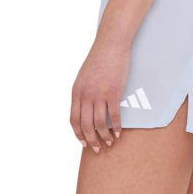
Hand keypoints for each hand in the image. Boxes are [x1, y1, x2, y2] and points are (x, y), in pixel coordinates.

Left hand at [70, 36, 131, 153]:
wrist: (111, 44)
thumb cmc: (99, 60)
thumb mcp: (84, 78)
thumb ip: (83, 93)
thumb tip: (85, 109)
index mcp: (76, 92)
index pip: (74, 120)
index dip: (78, 134)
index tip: (84, 143)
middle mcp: (85, 95)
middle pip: (86, 126)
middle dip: (91, 141)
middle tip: (98, 149)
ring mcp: (99, 95)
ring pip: (100, 124)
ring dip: (104, 136)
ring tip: (109, 142)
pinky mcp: (113, 93)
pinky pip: (114, 116)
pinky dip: (117, 127)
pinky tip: (119, 132)